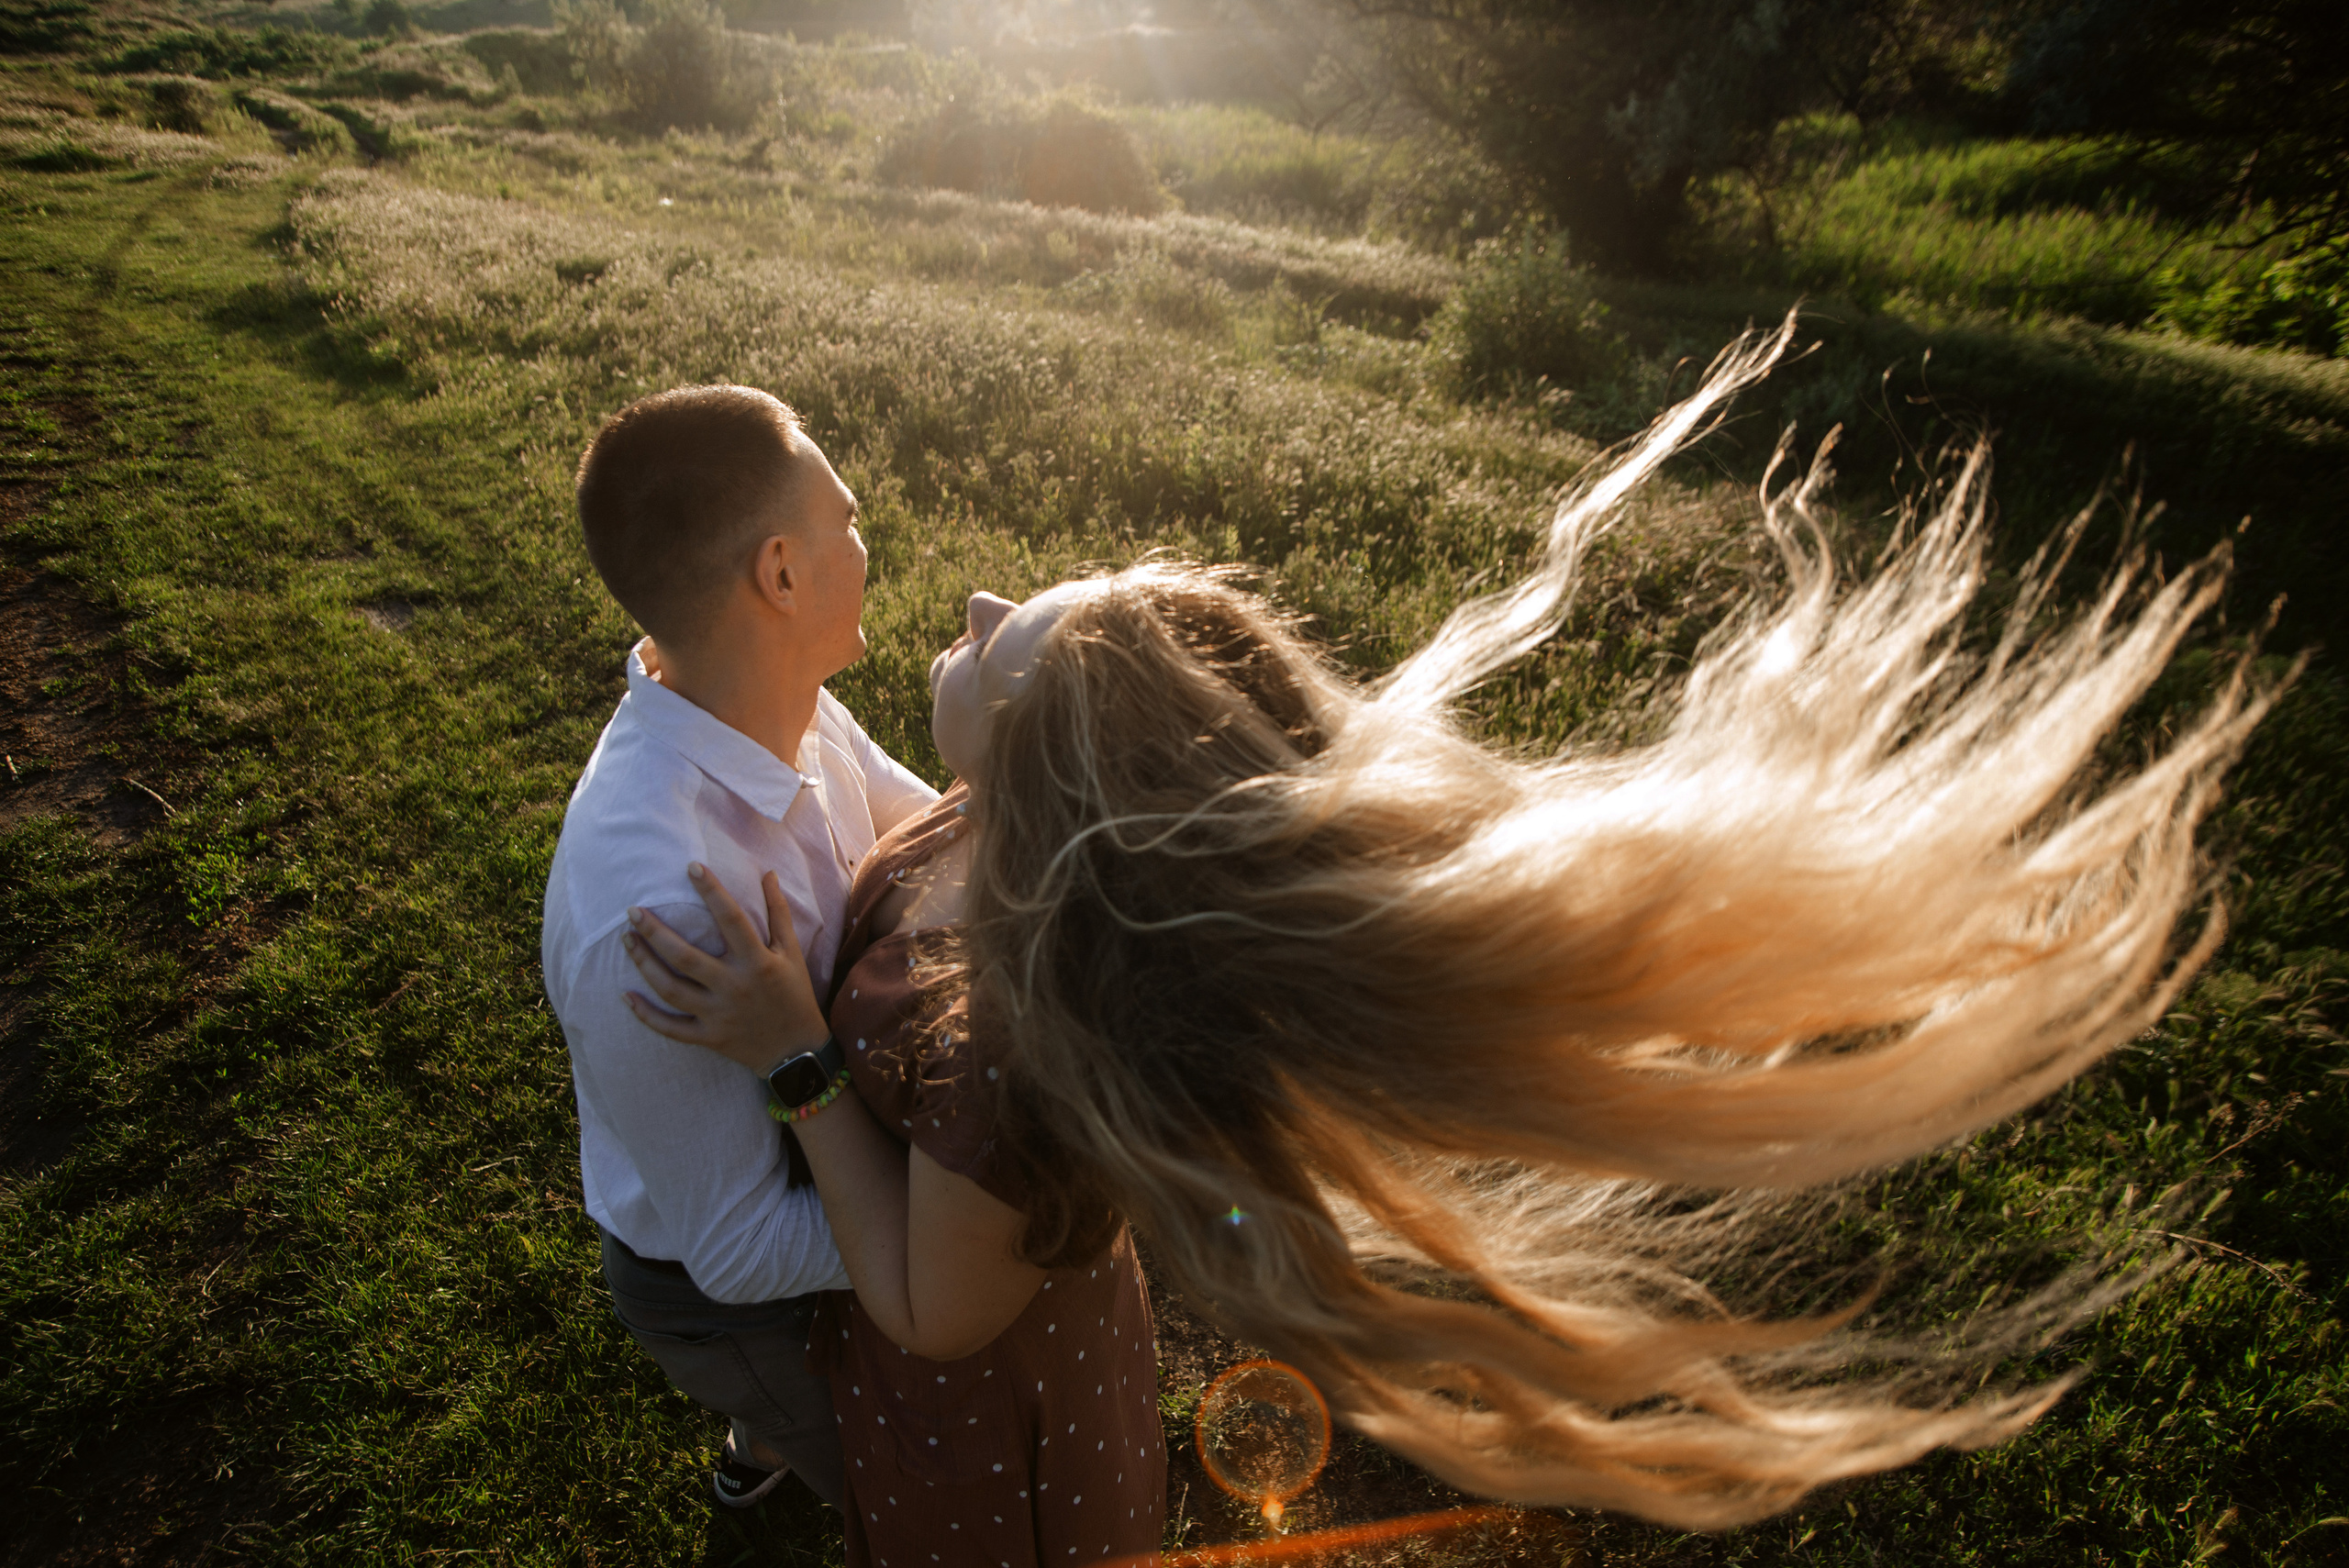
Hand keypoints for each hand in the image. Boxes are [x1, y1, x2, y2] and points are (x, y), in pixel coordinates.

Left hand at [621, 863, 830, 1075]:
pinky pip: (670, 1027)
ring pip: (671, 989)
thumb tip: (767, 874)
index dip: (712, 891)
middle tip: (633, 911)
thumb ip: (778, 913)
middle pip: (686, 956)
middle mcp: (735, 986)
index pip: (731, 919)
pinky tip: (625, 994)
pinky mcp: (708, 1037)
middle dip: (655, 932)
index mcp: (758, 962)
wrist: (796, 1052)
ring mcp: (718, 1014)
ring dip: (644, 963)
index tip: (691, 867)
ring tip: (627, 939)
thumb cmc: (794, 995)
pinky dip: (645, 1014)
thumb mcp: (792, 953)